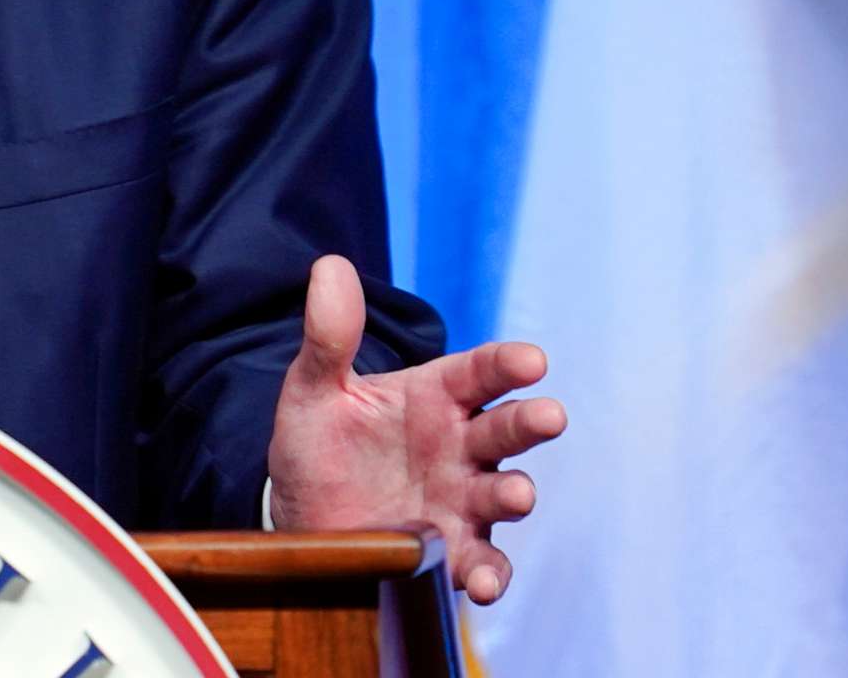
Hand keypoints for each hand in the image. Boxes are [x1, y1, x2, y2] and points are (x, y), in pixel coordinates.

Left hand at [266, 255, 565, 603]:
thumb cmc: (319, 443)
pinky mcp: (450, 550)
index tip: (531, 360)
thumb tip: (328, 265)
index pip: (479, 373)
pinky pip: (482, 562)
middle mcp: (460, 447)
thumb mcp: (314, 388)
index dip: (506, 365)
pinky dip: (490, 573)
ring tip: (517, 494)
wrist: (299, 512)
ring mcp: (461, 500)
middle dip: (529, 423)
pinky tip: (484, 582)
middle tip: (548, 416)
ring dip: (514, 495)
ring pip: (502, 496)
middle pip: (505, 430)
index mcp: (435, 396)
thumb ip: (329, 336)